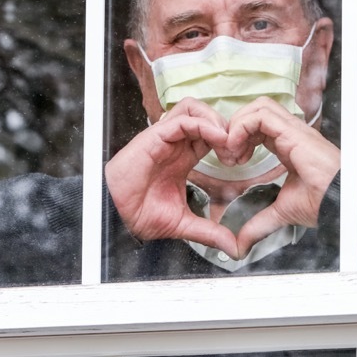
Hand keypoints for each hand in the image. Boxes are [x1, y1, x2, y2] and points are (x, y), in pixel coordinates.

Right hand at [105, 98, 239, 258]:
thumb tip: (233, 248)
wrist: (118, 216)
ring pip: (194, 108)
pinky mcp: (156, 135)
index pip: (210, 135)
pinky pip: (183, 118)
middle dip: (225, 126)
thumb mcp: (184, 224)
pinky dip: (204, 124)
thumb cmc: (141, 215)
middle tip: (235, 149)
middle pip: (204, 115)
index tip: (238, 160)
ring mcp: (165, 138)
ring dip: (214, 119)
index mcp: (183, 158)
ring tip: (226, 140)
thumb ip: (210, 232)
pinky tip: (217, 138)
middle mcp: (175, 144)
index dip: (227, 141)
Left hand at [225, 97, 340, 258]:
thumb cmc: (324, 203)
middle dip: (236, 127)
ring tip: (232, 150)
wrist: (341, 203)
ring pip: (259, 106)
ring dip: (238, 125)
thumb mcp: (282, 213)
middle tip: (228, 154)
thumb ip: (259, 224)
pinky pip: (262, 115)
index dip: (241, 138)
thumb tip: (241, 244)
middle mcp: (291, 134)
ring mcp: (293, 130)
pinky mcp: (293, 132)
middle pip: (257, 110)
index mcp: (289, 146)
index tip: (233, 162)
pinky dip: (242, 127)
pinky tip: (237, 148)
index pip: (259, 126)